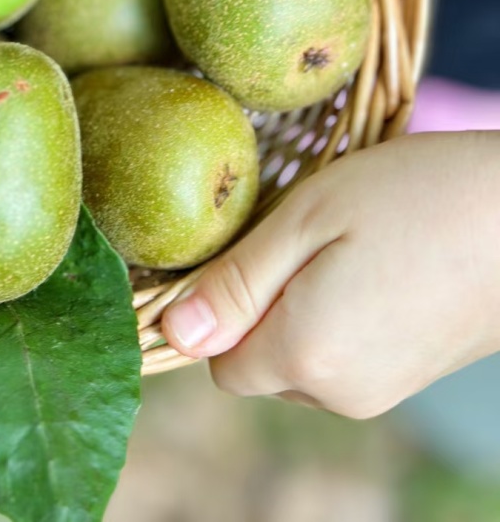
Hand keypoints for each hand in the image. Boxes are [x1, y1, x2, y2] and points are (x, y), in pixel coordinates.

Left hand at [161, 131, 499, 418]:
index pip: (218, 361)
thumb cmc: (416, 197)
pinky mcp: (412, 374)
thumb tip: (174, 333)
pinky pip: (344, 353)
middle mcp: (343, 393)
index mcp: (307, 356)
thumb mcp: (309, 218)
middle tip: (302, 234)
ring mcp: (385, 389)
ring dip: (300, 306)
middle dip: (260, 304)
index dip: (218, 306)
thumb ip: (237, 282)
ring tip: (344, 243)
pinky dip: (339, 313)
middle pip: (259, 361)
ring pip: (301, 357)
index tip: (246, 248)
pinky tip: (373, 261)